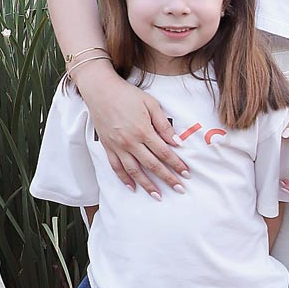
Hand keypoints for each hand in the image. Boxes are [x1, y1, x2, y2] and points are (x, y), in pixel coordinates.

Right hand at [78, 64, 187, 198]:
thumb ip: (164, 125)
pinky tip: (132, 187)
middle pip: (152, 165)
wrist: (101, 91)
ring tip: (158, 196)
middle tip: (180, 189)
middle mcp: (130, 142)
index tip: (187, 174)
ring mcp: (117, 146)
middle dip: (168, 178)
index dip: (177, 164)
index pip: (165, 153)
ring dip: (147, 185)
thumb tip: (177, 142)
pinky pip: (116, 167)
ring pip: (134, 171)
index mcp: (143, 131)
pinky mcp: (107, 147)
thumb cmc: (128, 95)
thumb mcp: (151, 104)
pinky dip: (124, 179)